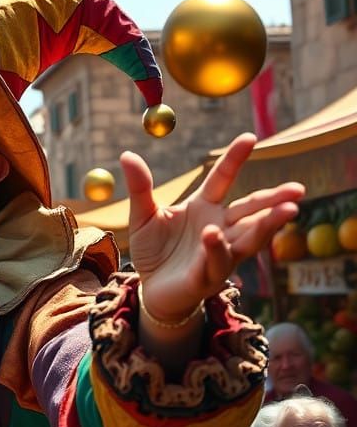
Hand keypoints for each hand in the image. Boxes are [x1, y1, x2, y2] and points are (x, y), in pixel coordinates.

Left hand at [123, 134, 303, 320]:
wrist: (150, 288)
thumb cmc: (154, 251)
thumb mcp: (142, 215)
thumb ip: (140, 187)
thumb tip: (127, 154)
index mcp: (204, 207)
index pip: (223, 178)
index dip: (235, 159)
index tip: (249, 138)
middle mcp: (219, 227)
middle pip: (250, 210)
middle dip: (275, 200)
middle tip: (298, 189)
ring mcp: (219, 253)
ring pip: (248, 238)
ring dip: (267, 226)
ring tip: (287, 212)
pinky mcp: (208, 275)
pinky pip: (217, 262)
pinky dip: (217, 249)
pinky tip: (214, 235)